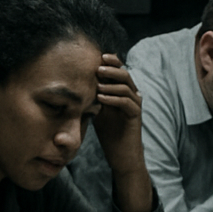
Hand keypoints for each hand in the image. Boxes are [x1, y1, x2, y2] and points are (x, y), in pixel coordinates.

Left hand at [92, 55, 144, 171]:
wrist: (121, 154)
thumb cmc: (108, 133)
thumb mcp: (97, 111)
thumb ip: (93, 97)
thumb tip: (76, 84)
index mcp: (121, 91)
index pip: (118, 71)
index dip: (110, 62)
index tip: (96, 57)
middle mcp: (131, 94)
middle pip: (123, 74)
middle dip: (110, 69)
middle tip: (97, 68)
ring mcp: (135, 104)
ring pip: (126, 86)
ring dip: (110, 84)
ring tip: (97, 84)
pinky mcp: (136, 115)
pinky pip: (127, 102)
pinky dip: (114, 98)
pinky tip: (101, 98)